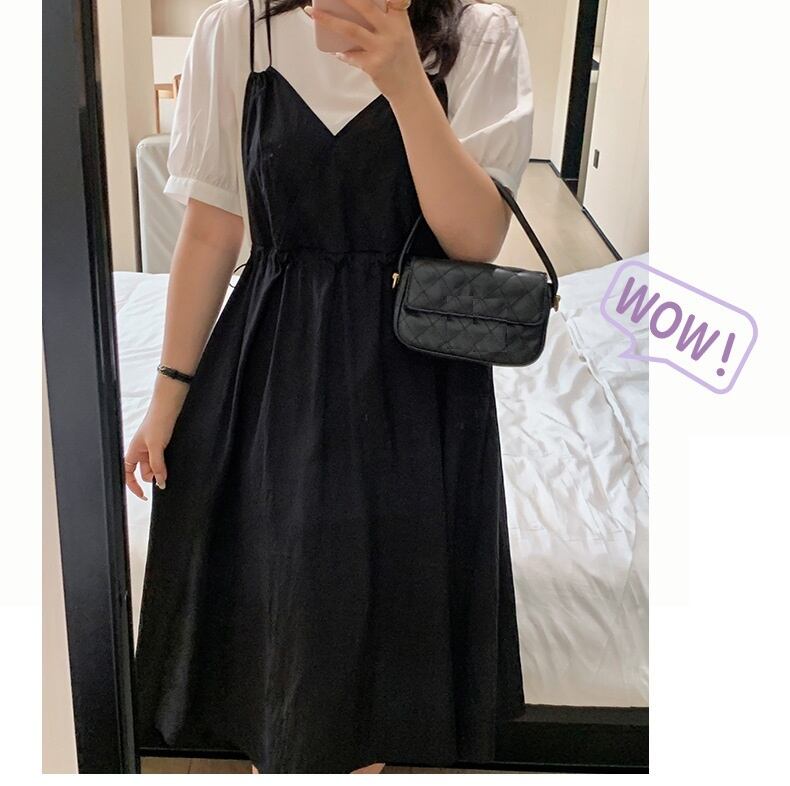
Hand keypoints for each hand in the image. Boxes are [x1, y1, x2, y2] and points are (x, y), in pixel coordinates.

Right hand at [123, 393, 183, 499]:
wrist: (170, 405)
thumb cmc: (158, 421)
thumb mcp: (156, 446)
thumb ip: (157, 465)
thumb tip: (159, 482)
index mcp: (133, 451)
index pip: (128, 474)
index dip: (133, 486)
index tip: (144, 495)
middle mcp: (141, 451)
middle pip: (145, 472)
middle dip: (154, 476)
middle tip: (164, 476)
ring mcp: (152, 448)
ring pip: (156, 466)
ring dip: (162, 470)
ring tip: (169, 465)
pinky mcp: (163, 444)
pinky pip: (163, 460)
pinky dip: (167, 464)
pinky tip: (173, 463)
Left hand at [306, 0, 424, 101]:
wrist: (410, 89)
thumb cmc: (402, 60)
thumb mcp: (400, 34)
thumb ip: (384, 20)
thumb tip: (349, 11)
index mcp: (400, 20)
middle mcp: (393, 32)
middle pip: (366, 6)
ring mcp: (382, 49)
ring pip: (351, 30)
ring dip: (328, 20)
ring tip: (312, 13)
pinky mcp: (373, 65)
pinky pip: (350, 55)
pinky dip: (341, 53)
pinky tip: (335, 51)